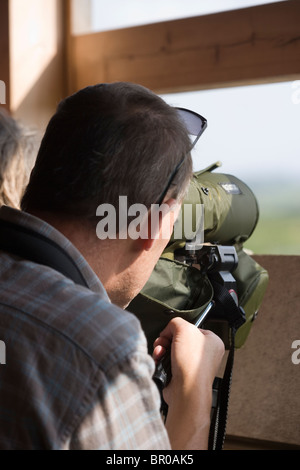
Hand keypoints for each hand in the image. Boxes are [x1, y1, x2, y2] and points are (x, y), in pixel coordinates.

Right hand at [153, 317, 224, 448]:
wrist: (186, 390)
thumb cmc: (192, 363)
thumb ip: (175, 322)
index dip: (179, 328)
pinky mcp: (181, 374)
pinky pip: (168, 361)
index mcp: (212, 341)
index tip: (172, 331)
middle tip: (163, 342)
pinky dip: (161, 360)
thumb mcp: (184, 328)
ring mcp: (193, 365)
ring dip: (161, 349)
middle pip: (179, 338)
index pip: (193, 327)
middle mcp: (204, 354)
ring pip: (171, 349)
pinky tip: (159, 360)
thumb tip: (168, 329)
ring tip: (160, 352)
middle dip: (166, 339)